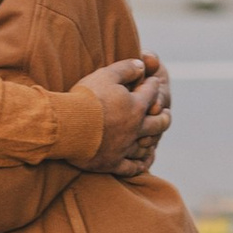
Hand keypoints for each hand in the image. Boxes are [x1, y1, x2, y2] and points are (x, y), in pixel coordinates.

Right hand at [83, 54, 170, 176]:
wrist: (67, 126)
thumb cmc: (86, 98)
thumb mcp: (106, 75)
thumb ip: (126, 68)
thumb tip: (142, 65)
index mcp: (136, 106)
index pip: (151, 92)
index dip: (153, 85)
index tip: (153, 82)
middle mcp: (135, 128)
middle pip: (158, 123)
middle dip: (164, 117)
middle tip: (166, 114)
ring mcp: (124, 147)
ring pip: (146, 146)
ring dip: (152, 141)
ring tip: (154, 138)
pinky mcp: (112, 162)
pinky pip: (131, 168)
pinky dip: (139, 165)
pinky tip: (143, 164)